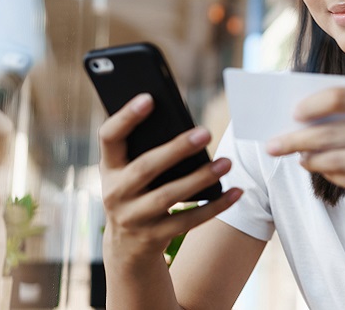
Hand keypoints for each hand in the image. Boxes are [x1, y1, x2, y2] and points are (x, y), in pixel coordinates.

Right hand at [98, 94, 241, 260]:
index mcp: (108, 168)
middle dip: (177, 149)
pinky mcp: (153, 237)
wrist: (126, 247)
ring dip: (201, 178)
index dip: (126, 117)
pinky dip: (215, 206)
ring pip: (168, 196)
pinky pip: (188, 220)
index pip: (109, 137)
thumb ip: (147, 149)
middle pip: (145, 168)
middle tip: (206, 132)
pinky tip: (236, 192)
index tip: (149, 97)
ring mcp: (132, 218)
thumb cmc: (138, 192)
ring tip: (227, 162)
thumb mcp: (130, 172)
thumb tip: (188, 124)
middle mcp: (114, 193)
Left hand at [266, 85, 344, 206]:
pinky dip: (333, 176)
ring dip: (311, 160)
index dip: (312, 106)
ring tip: (298, 157)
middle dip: (296, 139)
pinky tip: (323, 169)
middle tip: (272, 145)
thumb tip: (304, 117)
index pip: (342, 97)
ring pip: (338, 161)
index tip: (293, 114)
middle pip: (333, 134)